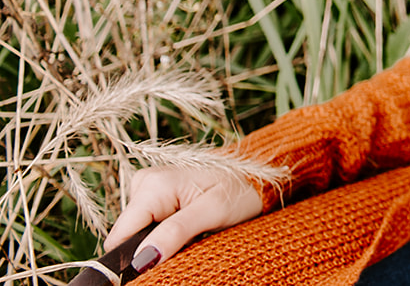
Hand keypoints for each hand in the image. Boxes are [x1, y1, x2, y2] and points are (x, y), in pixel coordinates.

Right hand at [103, 165, 265, 271]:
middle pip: (128, 236)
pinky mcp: (156, 197)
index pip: (120, 236)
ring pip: (138, 233)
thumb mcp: (213, 212)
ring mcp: (148, 189)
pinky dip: (166, 233)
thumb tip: (141, 258)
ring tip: (194, 231)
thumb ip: (175, 232)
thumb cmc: (241, 191)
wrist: (257, 176)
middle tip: (189, 242)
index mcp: (153, 185)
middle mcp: (144, 183)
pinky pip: (149, 225)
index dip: (133, 258)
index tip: (159, 265)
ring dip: (161, 241)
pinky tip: (189, 226)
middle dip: (152, 248)